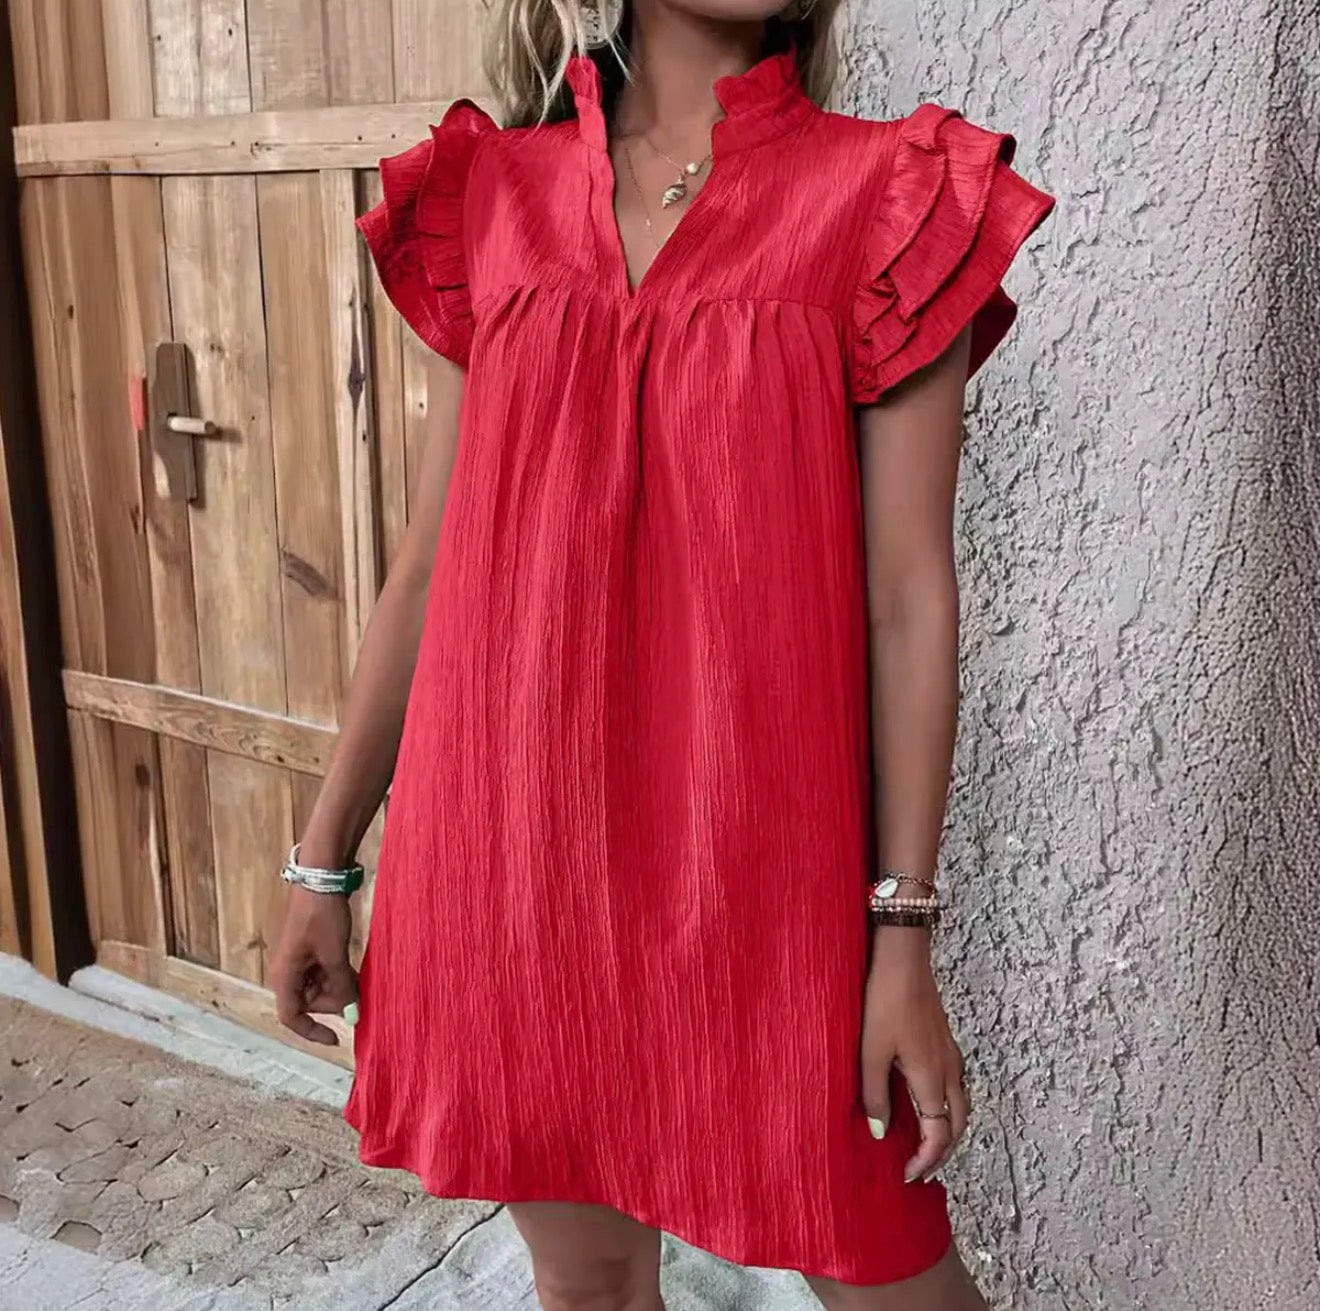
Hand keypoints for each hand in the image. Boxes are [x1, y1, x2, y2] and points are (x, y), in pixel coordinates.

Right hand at [269, 887, 357, 1045]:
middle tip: (357, 993)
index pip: (291, 1017)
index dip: (312, 1031)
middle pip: (308, 1002)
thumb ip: (342, 988)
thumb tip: (352, 1017)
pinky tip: (352, 969)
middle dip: (333, 1002)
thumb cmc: (322, 917)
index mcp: (284, 976)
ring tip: (357, 977)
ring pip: (317, 987)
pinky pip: (322, 971)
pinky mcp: (309, 948)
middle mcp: (286, 971)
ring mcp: (297, 959)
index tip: (337, 1039)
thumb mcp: (335, 955)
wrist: (321, 878)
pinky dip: (337, 974)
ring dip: (337, 987)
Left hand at [861, 927, 968, 1182]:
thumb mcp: (870, 1051)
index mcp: (931, 1078)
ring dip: (947, 1129)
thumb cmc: (883, 1000)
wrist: (902, 956)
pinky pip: (953, 1084)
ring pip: (959, 1104)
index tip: (908, 1176)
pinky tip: (922, 1102)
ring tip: (923, 1143)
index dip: (927, 1160)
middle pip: (957, 1124)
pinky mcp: (943, 1038)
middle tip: (919, 1169)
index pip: (939, 1135)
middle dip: (942, 1152)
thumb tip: (881, 1134)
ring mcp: (949, 1052)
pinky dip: (945, 1106)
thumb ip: (875, 1095)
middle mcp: (948, 1069)